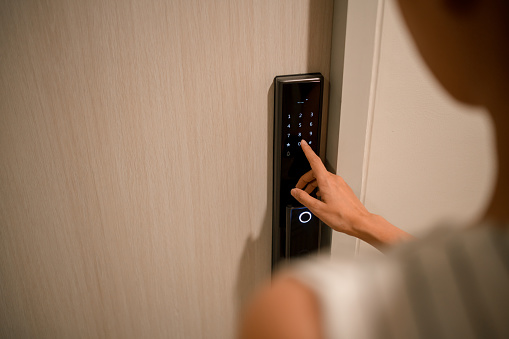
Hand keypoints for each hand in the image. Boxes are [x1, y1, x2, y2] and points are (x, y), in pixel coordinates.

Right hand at [291, 140, 413, 249]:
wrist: (359, 222)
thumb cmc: (342, 216)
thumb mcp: (318, 209)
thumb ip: (304, 198)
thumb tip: (295, 191)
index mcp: (327, 182)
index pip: (314, 161)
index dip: (308, 151)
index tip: (303, 144)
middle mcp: (334, 180)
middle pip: (316, 172)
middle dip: (305, 179)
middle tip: (299, 189)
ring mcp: (340, 183)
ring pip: (322, 178)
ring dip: (313, 184)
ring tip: (308, 196)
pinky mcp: (344, 188)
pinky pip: (329, 183)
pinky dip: (321, 187)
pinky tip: (319, 198)